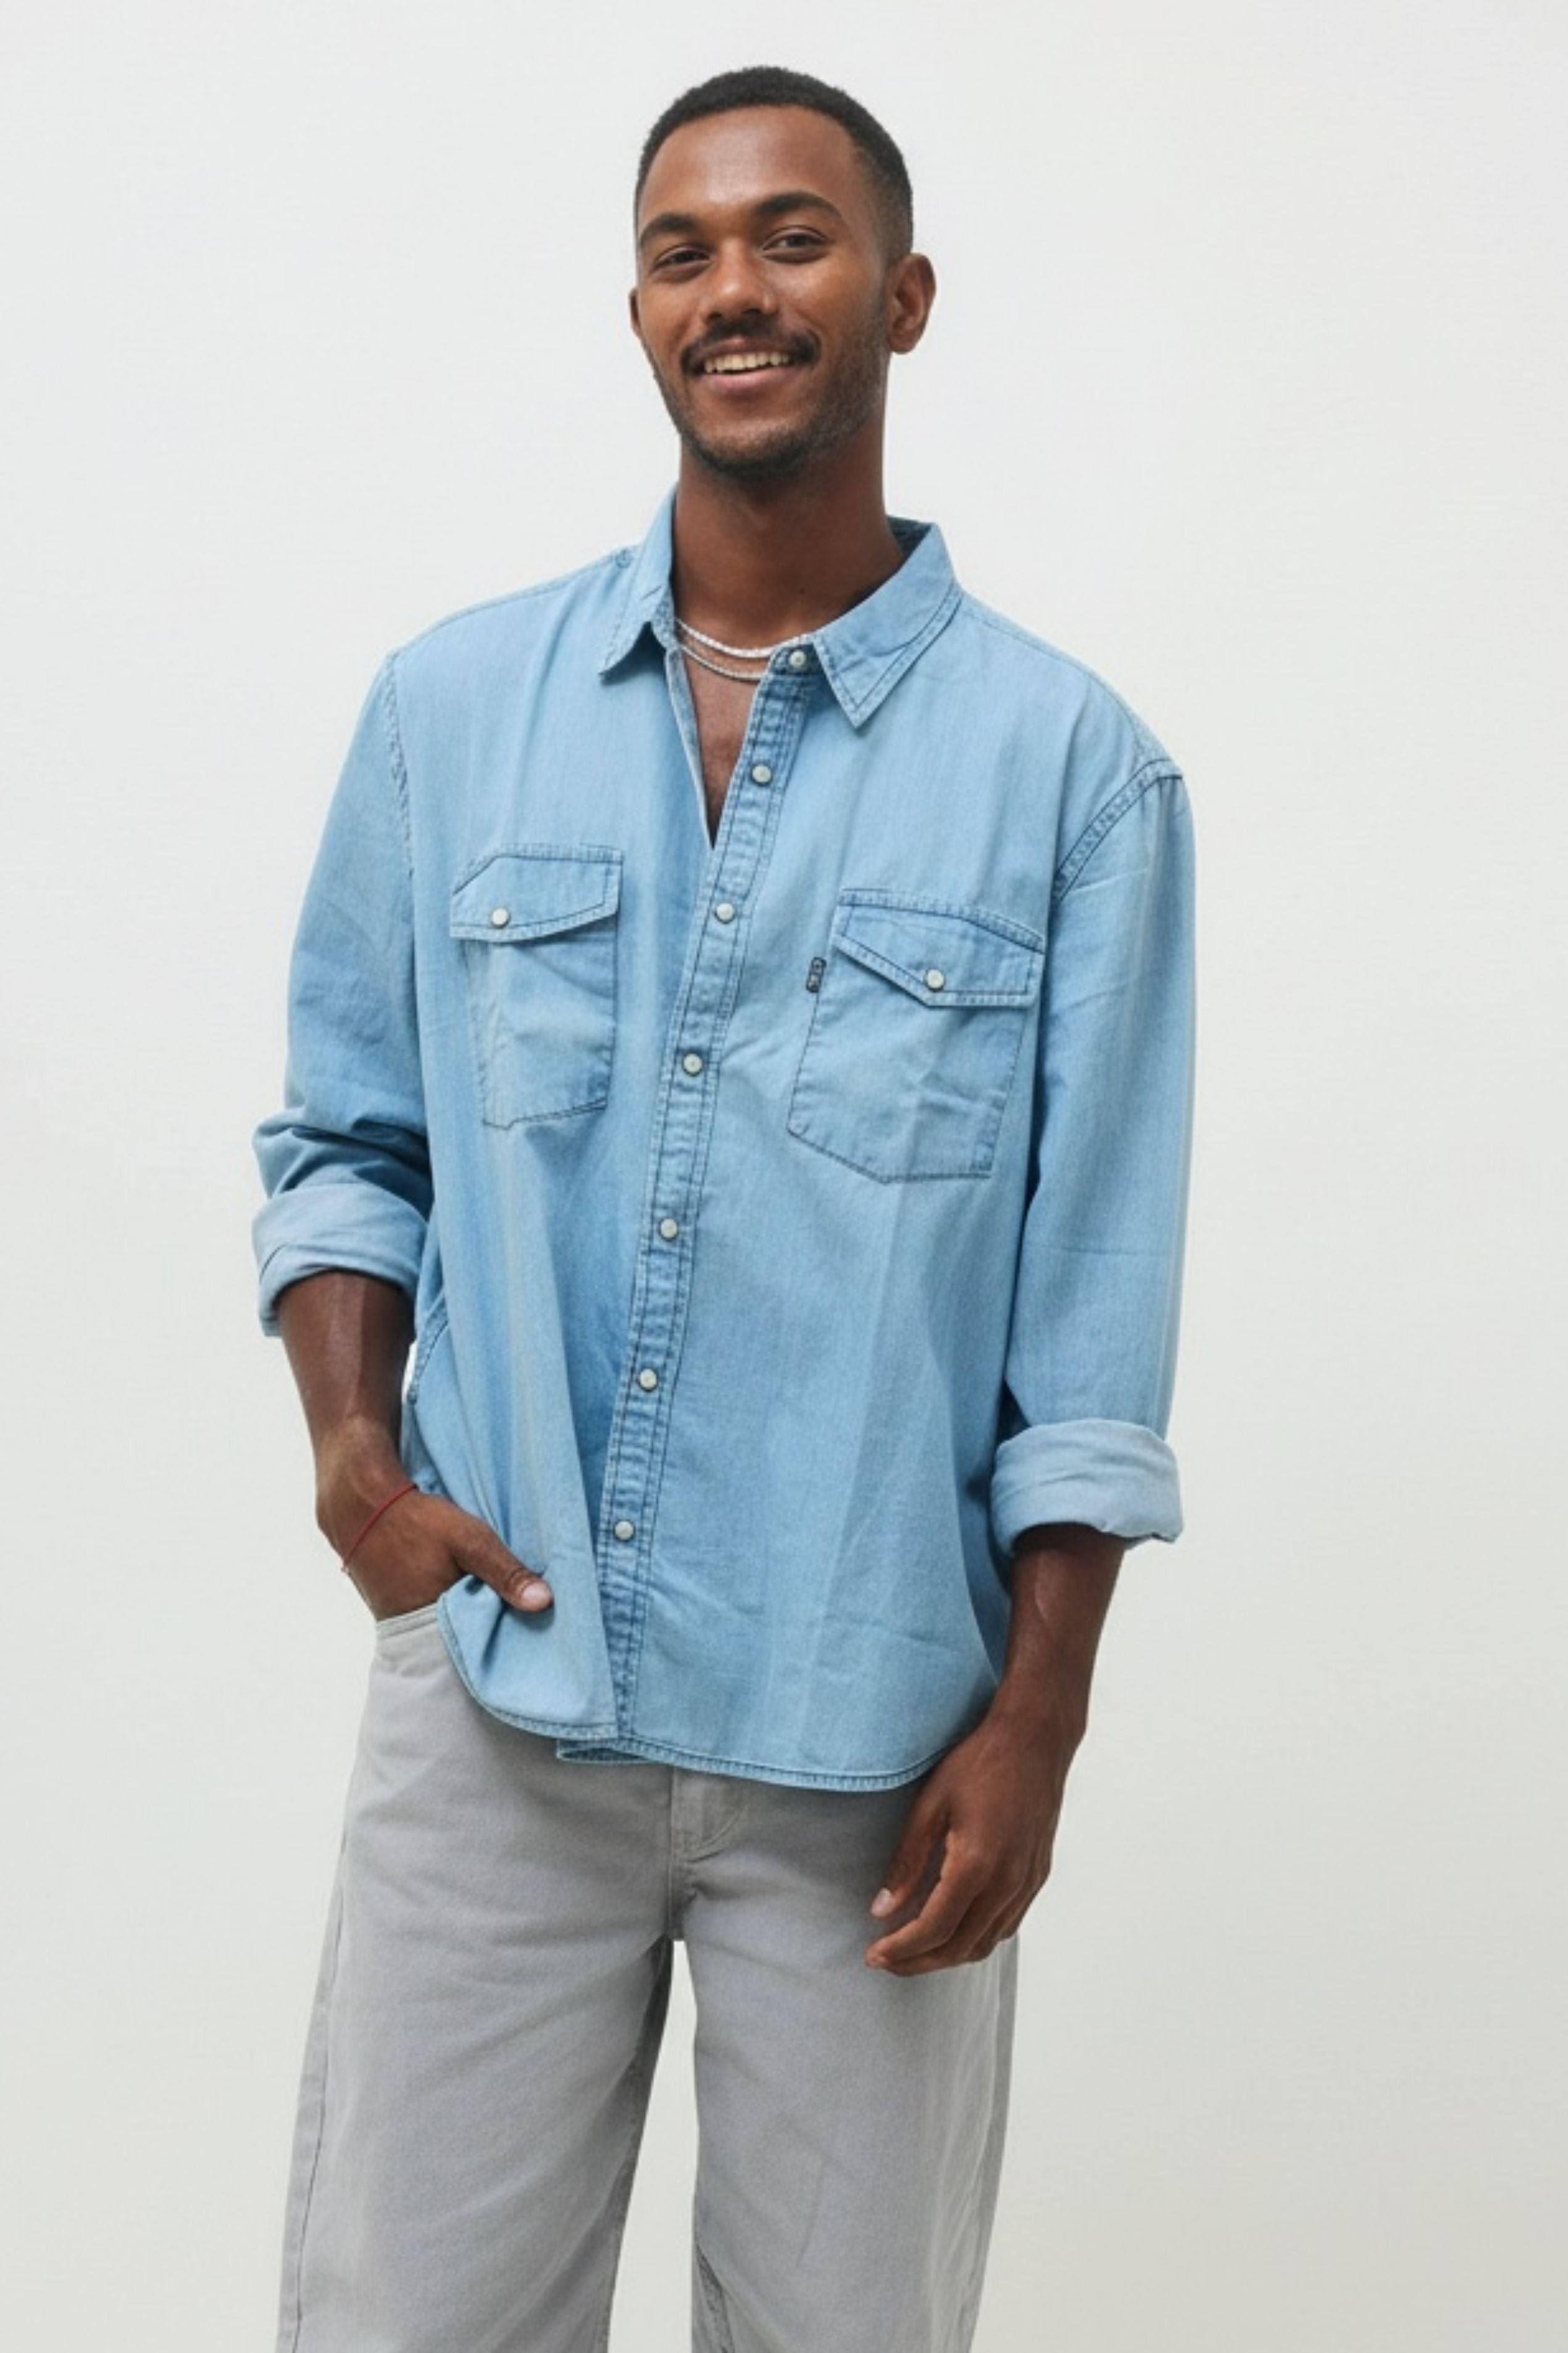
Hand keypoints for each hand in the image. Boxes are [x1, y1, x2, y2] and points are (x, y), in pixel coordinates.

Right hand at [319, 1431, 553, 1622]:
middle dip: (485, 1628)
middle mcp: (412, 1628)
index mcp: (432, 1623)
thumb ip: (505, 1571)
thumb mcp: (469, 1539)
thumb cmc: (415, 1520)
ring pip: (443, 1622)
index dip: (501, 1638)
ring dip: (464, 1612)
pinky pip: (427, 1609)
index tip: (529, 1632)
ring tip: (492, 1600)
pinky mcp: (391, 1601)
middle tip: (517, 1617)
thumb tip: (544, 1603)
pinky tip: (460, 1586)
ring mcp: (397, 1617)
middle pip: (460, 1637)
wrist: (358, 1502)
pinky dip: (444, 1601)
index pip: (477, 1646)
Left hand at [862, 1704, 1076, 1975]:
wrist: (1035, 1740)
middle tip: (886, 1961)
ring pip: (986, 1943)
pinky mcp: (1037, 1877)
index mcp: (977, 1865)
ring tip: (914, 1951)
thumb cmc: (980, 1764)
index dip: (901, 1949)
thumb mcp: (930, 1805)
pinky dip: (976, 1938)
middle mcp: (1007, 1883)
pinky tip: (954, 1928)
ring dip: (948, 1955)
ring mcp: (1027, 1883)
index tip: (874, 1955)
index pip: (934, 1929)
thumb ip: (906, 1861)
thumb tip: (881, 1908)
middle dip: (919, 1962)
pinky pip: (1007, 1925)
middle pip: (960, 1947)